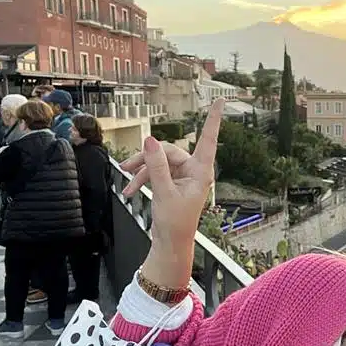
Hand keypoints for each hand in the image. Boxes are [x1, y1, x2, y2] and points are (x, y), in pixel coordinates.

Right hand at [120, 98, 222, 287]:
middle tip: (126, 167)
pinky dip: (141, 179)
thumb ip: (156, 166)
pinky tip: (128, 190)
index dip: (214, 120)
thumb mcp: (163, 192)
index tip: (221, 101)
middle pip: (168, 151)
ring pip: (158, 161)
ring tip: (124, 178)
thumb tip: (150, 140)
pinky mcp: (172, 182)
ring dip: (141, 170)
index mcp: (200, 172)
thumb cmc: (175, 223)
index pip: (207, 140)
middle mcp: (193, 171)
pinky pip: (155, 172)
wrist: (170, 244)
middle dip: (147, 159)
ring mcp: (182, 176)